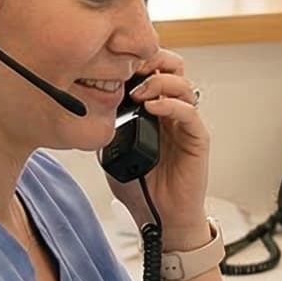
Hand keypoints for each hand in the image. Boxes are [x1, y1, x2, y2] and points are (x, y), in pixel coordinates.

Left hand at [107, 49, 214, 249]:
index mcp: (153, 111)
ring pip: (183, 85)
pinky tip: (153, 107)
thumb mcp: (111, 153)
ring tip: (138, 93)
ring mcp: (186, 124)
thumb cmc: (141, 189)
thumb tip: (84, 109)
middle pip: (173, 69)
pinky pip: (189, 112)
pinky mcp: (197, 138)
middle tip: (132, 67)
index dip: (137, 61)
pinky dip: (171, 104)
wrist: (161, 219)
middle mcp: (172, 112)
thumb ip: (105, 129)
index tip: (115, 61)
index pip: (152, 71)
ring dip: (159, 82)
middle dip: (153, 61)